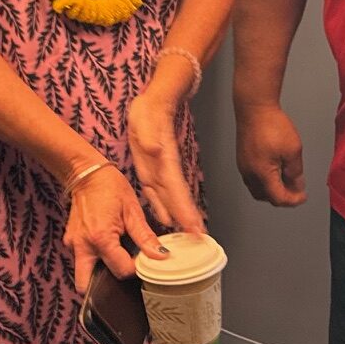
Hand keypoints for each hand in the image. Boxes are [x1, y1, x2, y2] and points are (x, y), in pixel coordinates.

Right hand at [65, 164, 168, 294]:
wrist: (87, 174)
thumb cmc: (111, 188)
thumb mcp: (133, 211)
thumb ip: (146, 237)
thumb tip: (160, 256)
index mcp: (101, 239)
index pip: (121, 271)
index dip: (134, 268)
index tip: (140, 258)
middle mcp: (82, 246)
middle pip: (87, 284)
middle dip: (105, 284)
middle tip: (121, 268)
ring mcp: (72, 244)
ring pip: (83, 273)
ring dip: (99, 271)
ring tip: (115, 254)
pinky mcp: (70, 240)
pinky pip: (81, 259)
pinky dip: (94, 258)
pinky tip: (106, 244)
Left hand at [128, 90, 204, 234]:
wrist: (152, 104)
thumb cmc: (149, 112)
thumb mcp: (146, 120)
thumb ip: (150, 137)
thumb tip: (155, 151)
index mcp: (167, 162)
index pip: (178, 190)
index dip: (186, 210)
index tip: (195, 227)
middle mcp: (166, 170)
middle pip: (179, 199)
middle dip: (188, 220)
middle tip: (198, 238)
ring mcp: (159, 171)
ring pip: (170, 199)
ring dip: (178, 216)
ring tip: (188, 234)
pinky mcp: (151, 170)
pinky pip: (157, 193)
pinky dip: (162, 207)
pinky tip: (164, 218)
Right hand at [236, 102, 305, 206]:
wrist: (254, 108)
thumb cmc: (272, 125)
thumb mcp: (293, 150)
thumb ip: (295, 172)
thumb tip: (297, 185)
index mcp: (262, 174)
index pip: (278, 198)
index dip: (292, 200)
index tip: (302, 197)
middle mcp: (249, 173)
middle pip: (265, 197)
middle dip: (281, 198)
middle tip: (295, 191)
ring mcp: (243, 166)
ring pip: (257, 189)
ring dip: (271, 190)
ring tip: (286, 182)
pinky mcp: (242, 159)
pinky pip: (252, 178)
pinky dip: (264, 181)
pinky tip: (274, 172)